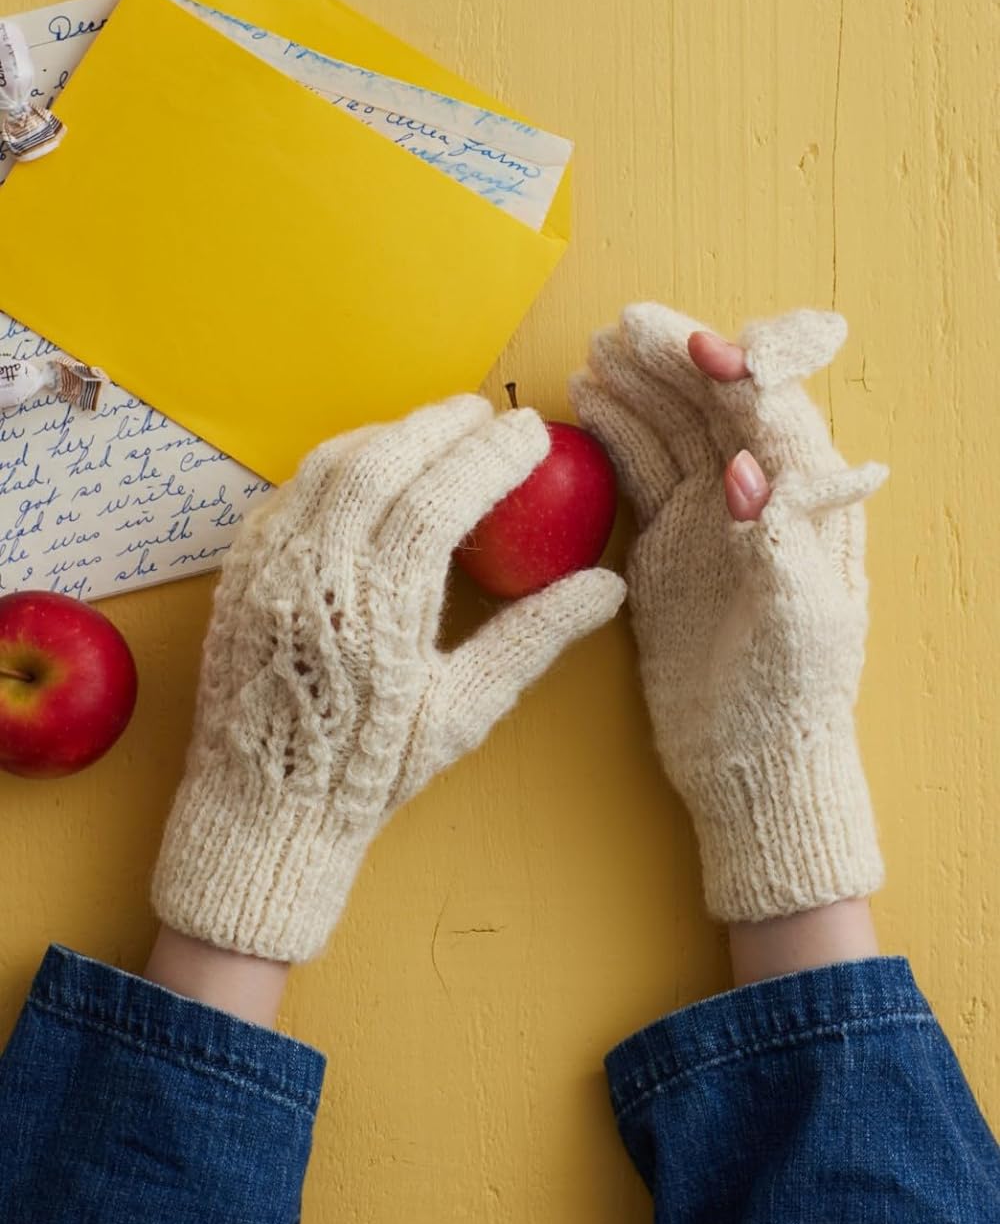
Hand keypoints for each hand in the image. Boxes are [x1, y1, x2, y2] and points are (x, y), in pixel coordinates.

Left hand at [153, 395, 624, 961]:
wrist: (260, 809)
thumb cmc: (368, 770)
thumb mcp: (461, 711)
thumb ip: (531, 637)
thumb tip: (606, 585)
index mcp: (375, 613)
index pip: (437, 501)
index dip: (488, 457)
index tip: (528, 434)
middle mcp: (313, 576)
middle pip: (381, 464)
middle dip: (439, 426)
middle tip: (483, 414)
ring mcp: (267, 568)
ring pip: (330, 466)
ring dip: (388, 436)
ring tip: (433, 431)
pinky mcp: (239, 569)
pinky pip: (290, 491)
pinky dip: (337, 465)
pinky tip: (368, 467)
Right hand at [570, 305, 886, 921]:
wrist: (750, 757)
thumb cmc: (793, 693)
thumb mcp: (798, 619)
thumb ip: (777, 538)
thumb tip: (741, 468)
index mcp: (809, 502)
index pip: (773, 416)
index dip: (735, 372)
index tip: (693, 345)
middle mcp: (760, 496)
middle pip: (717, 406)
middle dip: (674, 361)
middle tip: (623, 327)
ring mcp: (710, 517)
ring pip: (675, 428)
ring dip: (640, 387)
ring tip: (597, 353)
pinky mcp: (668, 542)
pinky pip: (641, 470)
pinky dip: (616, 433)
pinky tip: (589, 403)